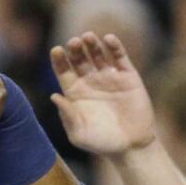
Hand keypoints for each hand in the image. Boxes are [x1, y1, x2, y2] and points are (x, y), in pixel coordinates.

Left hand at [49, 33, 155, 158]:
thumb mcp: (79, 134)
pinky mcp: (128, 76)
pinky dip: (114, 46)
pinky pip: (120, 57)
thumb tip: (54, 96)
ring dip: (92, 43)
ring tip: (87, 37)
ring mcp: (109, 77)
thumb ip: (67, 116)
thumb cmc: (102, 144)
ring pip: (98, 54)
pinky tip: (108, 39)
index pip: (64, 71)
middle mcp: (91, 82)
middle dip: (75, 49)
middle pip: (79, 59)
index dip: (59, 60)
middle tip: (74, 42)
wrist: (132, 147)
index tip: (56, 50)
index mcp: (75, 93)